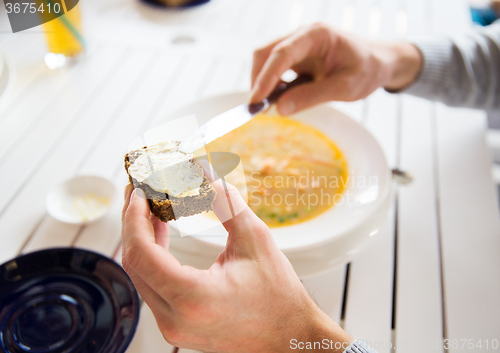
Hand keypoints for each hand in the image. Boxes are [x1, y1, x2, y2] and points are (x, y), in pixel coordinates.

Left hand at [121, 164, 351, 351]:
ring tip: (149, 205)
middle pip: (134, 264)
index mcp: (193, 298)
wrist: (289, 338)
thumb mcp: (255, 240)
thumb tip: (203, 171)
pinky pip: (152, 287)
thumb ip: (225, 201)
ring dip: (141, 238)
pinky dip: (152, 257)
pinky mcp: (176, 325)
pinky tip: (160, 232)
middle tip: (139, 190)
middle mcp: (174, 318)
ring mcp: (172, 326)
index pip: (142, 253)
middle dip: (133, 222)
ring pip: (140, 276)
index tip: (139, 190)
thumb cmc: (278, 295)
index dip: (134, 217)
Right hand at [250, 23, 421, 114]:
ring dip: (263, 83)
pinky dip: (272, 86)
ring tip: (268, 107)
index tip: (256, 100)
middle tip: (257, 108)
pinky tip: (280, 100)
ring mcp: (297, 46)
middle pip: (266, 53)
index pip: (282, 53)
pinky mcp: (296, 58)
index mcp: (316, 35)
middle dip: (258, 80)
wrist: (378, 62)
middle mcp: (302, 36)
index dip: (266, 77)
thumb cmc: (367, 70)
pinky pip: (276, 70)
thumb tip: (280, 109)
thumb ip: (312, 96)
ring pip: (267, 60)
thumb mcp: (345, 87)